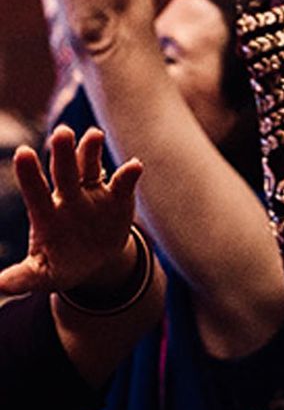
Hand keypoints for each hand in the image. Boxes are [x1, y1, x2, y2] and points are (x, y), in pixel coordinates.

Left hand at [0, 125, 141, 295]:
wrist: (94, 258)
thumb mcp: (44, 274)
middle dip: (63, 153)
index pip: (35, 191)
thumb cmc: (62, 264)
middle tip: (62, 132)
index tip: (23, 153)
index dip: (30, 174)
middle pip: (64, 171)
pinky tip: (135, 167)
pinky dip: (130, 174)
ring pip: (90, 166)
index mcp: (46, 213)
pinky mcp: (118, 198)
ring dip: (90, 150)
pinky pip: (123, 183)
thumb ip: (24, 277)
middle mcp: (67, 196)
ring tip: (93, 135)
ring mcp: (93, 193)